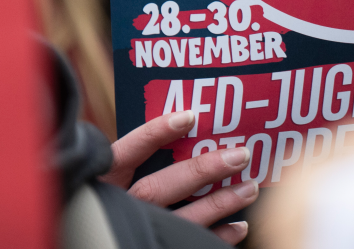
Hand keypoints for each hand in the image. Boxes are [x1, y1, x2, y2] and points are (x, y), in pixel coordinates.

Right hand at [107, 110, 255, 244]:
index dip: (154, 134)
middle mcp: (120, 209)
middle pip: (157, 188)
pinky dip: (219, 235)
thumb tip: (192, 128)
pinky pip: (191, 244)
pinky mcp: (156, 246)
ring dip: (220, 202)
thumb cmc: (123, 200)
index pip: (125, 154)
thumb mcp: (122, 176)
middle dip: (201, 170)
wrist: (117, 239)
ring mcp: (138, 229)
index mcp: (104, 183)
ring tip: (249, 188)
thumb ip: (143, 159)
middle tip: (239, 155)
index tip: (188, 117)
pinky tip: (240, 225)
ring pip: (180, 219)